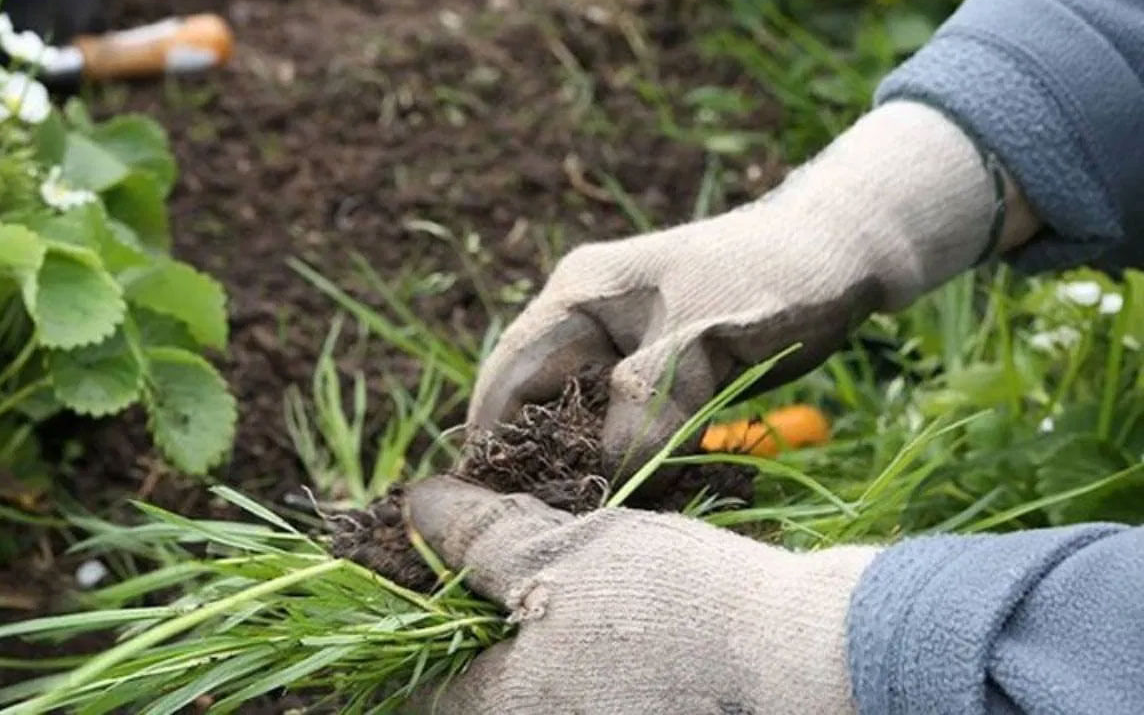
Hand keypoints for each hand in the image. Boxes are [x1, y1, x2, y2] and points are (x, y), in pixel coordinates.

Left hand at [406, 476, 879, 714]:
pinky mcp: (643, 714)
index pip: (407, 691)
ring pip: (527, 680)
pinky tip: (596, 591)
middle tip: (478, 555)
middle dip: (462, 620)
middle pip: (468, 683)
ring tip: (543, 561)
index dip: (394, 632)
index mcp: (500, 713)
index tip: (409, 581)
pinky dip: (568, 640)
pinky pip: (576, 683)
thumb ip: (479, 539)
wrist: (806, 656)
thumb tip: (417, 506)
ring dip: (519, 624)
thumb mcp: (562, 555)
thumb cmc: (673, 607)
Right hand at [471, 101, 1025, 470]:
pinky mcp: (654, 376)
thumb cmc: (776, 277)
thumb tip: (603, 477)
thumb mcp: (708, 339)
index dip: (496, 442)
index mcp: (578, 296)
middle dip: (547, 465)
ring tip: (608, 515)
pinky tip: (651, 495)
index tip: (498, 507)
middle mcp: (585, 323)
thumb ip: (650, 402)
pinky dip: (632, 462)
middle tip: (563, 524)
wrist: (841, 252)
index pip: (508, 376)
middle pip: (538, 408)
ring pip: (583, 426)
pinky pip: (624, 429)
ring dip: (593, 469)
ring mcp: (618, 350)